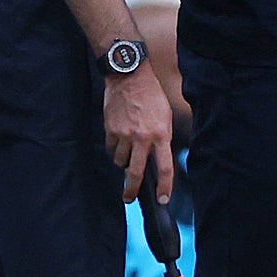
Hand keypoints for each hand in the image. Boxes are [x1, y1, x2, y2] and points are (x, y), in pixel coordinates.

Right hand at [104, 66, 175, 204]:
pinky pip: (111, 149)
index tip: (163, 199)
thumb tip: (161, 157)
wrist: (129, 77)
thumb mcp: (166, 116)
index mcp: (161, 134)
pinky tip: (118, 142)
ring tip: (127, 155)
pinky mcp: (110, 131)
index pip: (164, 168)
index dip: (164, 187)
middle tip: (129, 198)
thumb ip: (163, 137)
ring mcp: (124, 135)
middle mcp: (142, 138)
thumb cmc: (151, 95)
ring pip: (121, 161)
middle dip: (132, 190)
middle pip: (136, 173)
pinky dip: (114, 150)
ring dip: (124, 163)